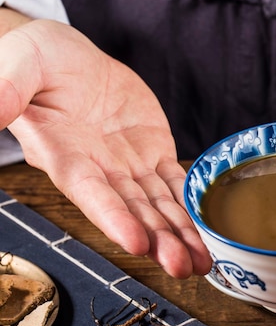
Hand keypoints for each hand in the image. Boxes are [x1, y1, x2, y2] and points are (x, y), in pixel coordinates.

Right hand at [0, 17, 210, 277]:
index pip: (91, 193)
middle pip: (132, 210)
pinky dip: (191, 203)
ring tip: (203, 262)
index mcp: (64, 155)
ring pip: (158, 204)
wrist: (72, 59)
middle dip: (159, 239)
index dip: (113, 218)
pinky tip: (207, 226)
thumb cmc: (39, 59)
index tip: (136, 243)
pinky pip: (175, 181)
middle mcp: (100, 169)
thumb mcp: (21, 63)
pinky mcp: (153, 152)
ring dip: (180, 233)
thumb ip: (8, 88)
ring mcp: (128, 165)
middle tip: (183, 267)